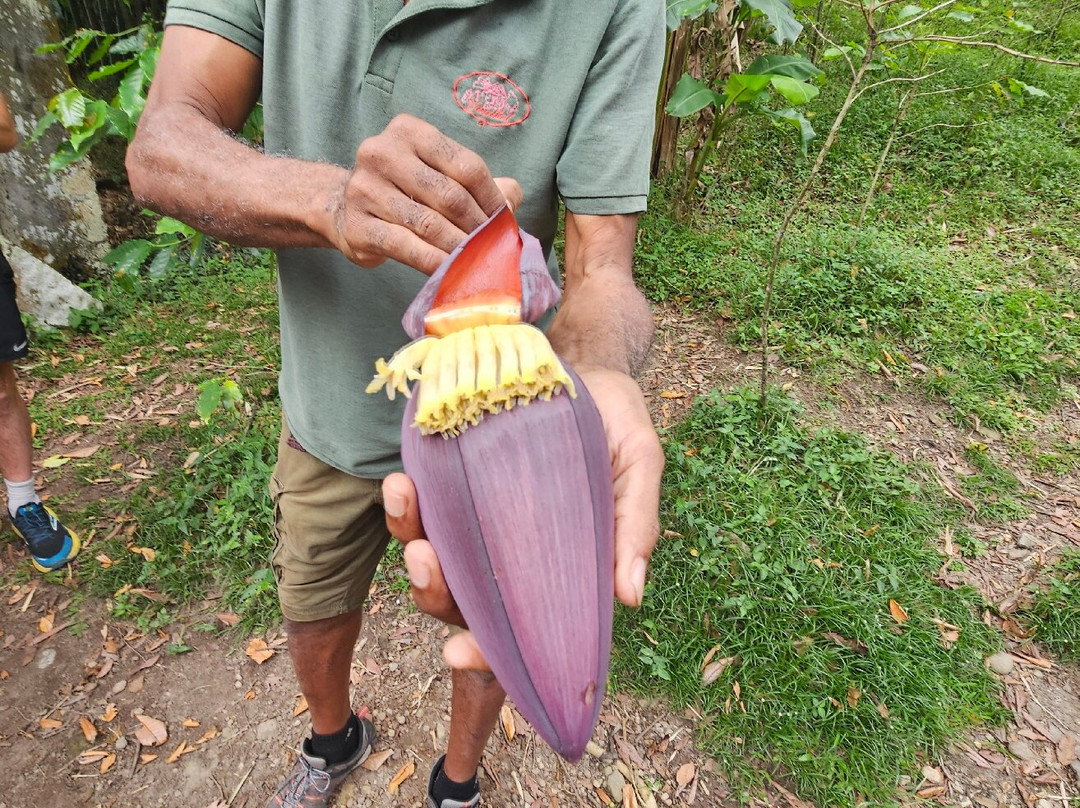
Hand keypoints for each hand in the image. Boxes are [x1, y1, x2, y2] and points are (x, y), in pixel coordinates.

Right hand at [330, 113, 521, 272]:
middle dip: (478, 226)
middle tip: (493, 246)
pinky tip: (451, 271)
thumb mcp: (438, 173)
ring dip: (460, 247)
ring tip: (478, 260)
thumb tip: (512, 198)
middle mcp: (383, 152)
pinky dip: (434, 261)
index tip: (506, 221)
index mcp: (410, 131)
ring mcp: (365, 188)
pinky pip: (407, 247)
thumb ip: (478, 180)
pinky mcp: (358, 225)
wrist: (343, 209)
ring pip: (429, 224)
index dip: (492, 198)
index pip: (466, 165)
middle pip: (449, 195)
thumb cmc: (403, 190)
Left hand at [382, 368, 663, 671]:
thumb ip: (636, 523)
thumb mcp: (639, 462)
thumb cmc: (616, 420)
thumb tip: (629, 597)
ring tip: (405, 505)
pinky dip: (408, 502)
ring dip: (411, 540)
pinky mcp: (456, 481)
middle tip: (425, 559)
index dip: (489, 651)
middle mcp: (513, 552)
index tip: (458, 652)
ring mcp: (480, 518)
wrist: (584, 365)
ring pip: (435, 555)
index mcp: (560, 567)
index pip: (522, 628)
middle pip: (463, 599)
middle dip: (435, 591)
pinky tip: (403, 480)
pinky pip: (424, 506)